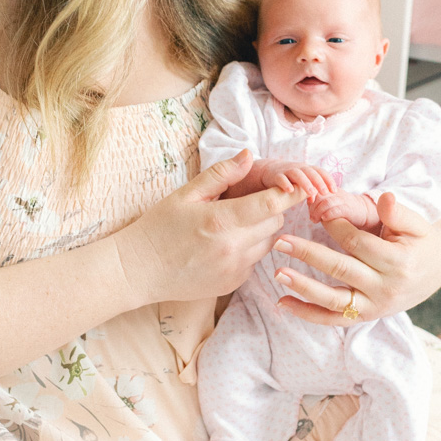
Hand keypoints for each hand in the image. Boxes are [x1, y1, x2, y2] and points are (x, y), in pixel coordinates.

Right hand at [117, 149, 299, 303]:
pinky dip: (248, 250)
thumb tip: (248, 155)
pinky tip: (223, 246)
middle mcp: (233, 248)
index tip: (301, 184)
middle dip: (269, 210)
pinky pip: (254, 262)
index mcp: (221, 220)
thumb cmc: (158, 228)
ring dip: (260, 231)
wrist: (139, 271)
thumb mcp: (185, 194)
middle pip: (275, 223)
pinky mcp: (233, 285)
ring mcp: (234, 270)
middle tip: (249, 202)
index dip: (291, 193)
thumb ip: (221, 174)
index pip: (272, 205)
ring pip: (268, 243)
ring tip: (233, 224)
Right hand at [260, 161, 335, 199]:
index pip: (320, 172)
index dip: (328, 180)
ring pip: (297, 174)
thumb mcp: (301, 184)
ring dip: (305, 183)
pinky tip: (290, 190)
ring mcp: (287, 171)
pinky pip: (281, 178)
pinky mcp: (276, 175)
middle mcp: (299, 168)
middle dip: (319, 182)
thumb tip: (315, 201)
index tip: (334, 191)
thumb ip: (308, 191)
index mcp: (307, 170)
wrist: (270, 171)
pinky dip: (285, 183)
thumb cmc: (290, 179)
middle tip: (325, 193)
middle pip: (310, 172)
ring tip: (311, 193)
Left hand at [272, 192, 440, 324]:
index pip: (358, 243)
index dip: (336, 226)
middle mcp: (385, 288)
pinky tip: (283, 303)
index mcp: (398, 262)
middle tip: (281, 241)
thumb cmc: (420, 242)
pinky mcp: (364, 316)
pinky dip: (307, 314)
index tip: (317, 212)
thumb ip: (399, 212)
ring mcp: (374, 306)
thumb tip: (385, 198)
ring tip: (278, 273)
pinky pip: (332, 319)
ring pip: (333, 300)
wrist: (434, 272)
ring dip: (303, 288)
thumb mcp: (417, 224)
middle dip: (309, 254)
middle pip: (341, 269)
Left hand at [310, 190, 378, 229]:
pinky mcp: (349, 209)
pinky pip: (337, 210)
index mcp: (330, 189)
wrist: (364, 212)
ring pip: (326, 202)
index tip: (308, 203)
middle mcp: (336, 193)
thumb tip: (307, 203)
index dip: (310, 194)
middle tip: (311, 217)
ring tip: (315, 220)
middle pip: (319, 195)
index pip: (316, 187)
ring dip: (318, 212)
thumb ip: (319, 201)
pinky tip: (324, 219)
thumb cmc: (343, 209)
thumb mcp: (330, 202)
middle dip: (312, 206)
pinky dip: (328, 214)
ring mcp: (343, 200)